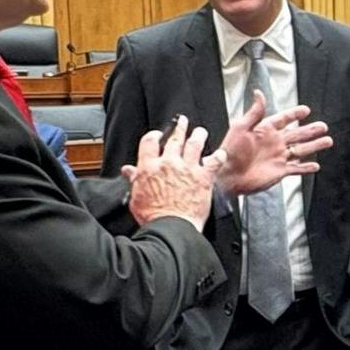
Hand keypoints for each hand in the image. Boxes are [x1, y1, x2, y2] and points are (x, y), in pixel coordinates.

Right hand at [123, 115, 219, 230]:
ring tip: (200, 132)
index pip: (150, 142)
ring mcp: (187, 169)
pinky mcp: (203, 178)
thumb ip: (134, 181)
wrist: (171, 227)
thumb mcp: (136, 198)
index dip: (154, 135)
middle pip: (174, 139)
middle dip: (179, 128)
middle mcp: (169, 163)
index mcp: (150, 167)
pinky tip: (220, 154)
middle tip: (183, 122)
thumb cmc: (153, 217)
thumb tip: (129, 171)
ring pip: (195, 144)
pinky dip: (218, 156)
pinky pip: (214, 162)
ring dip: (198, 135)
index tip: (158, 134)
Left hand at [210, 91, 331, 195]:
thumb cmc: (230, 151)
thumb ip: (254, 112)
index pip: (284, 119)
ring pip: (301, 150)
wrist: (228, 175)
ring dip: (314, 146)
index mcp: (265, 130)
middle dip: (311, 130)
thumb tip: (259, 93)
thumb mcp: (241, 127)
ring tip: (328, 140)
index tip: (306, 110)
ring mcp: (278, 157)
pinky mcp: (280, 171)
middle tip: (323, 126)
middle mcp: (274, 143)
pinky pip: (296, 169)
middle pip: (297, 134)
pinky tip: (315, 166)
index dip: (294, 114)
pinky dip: (306, 167)